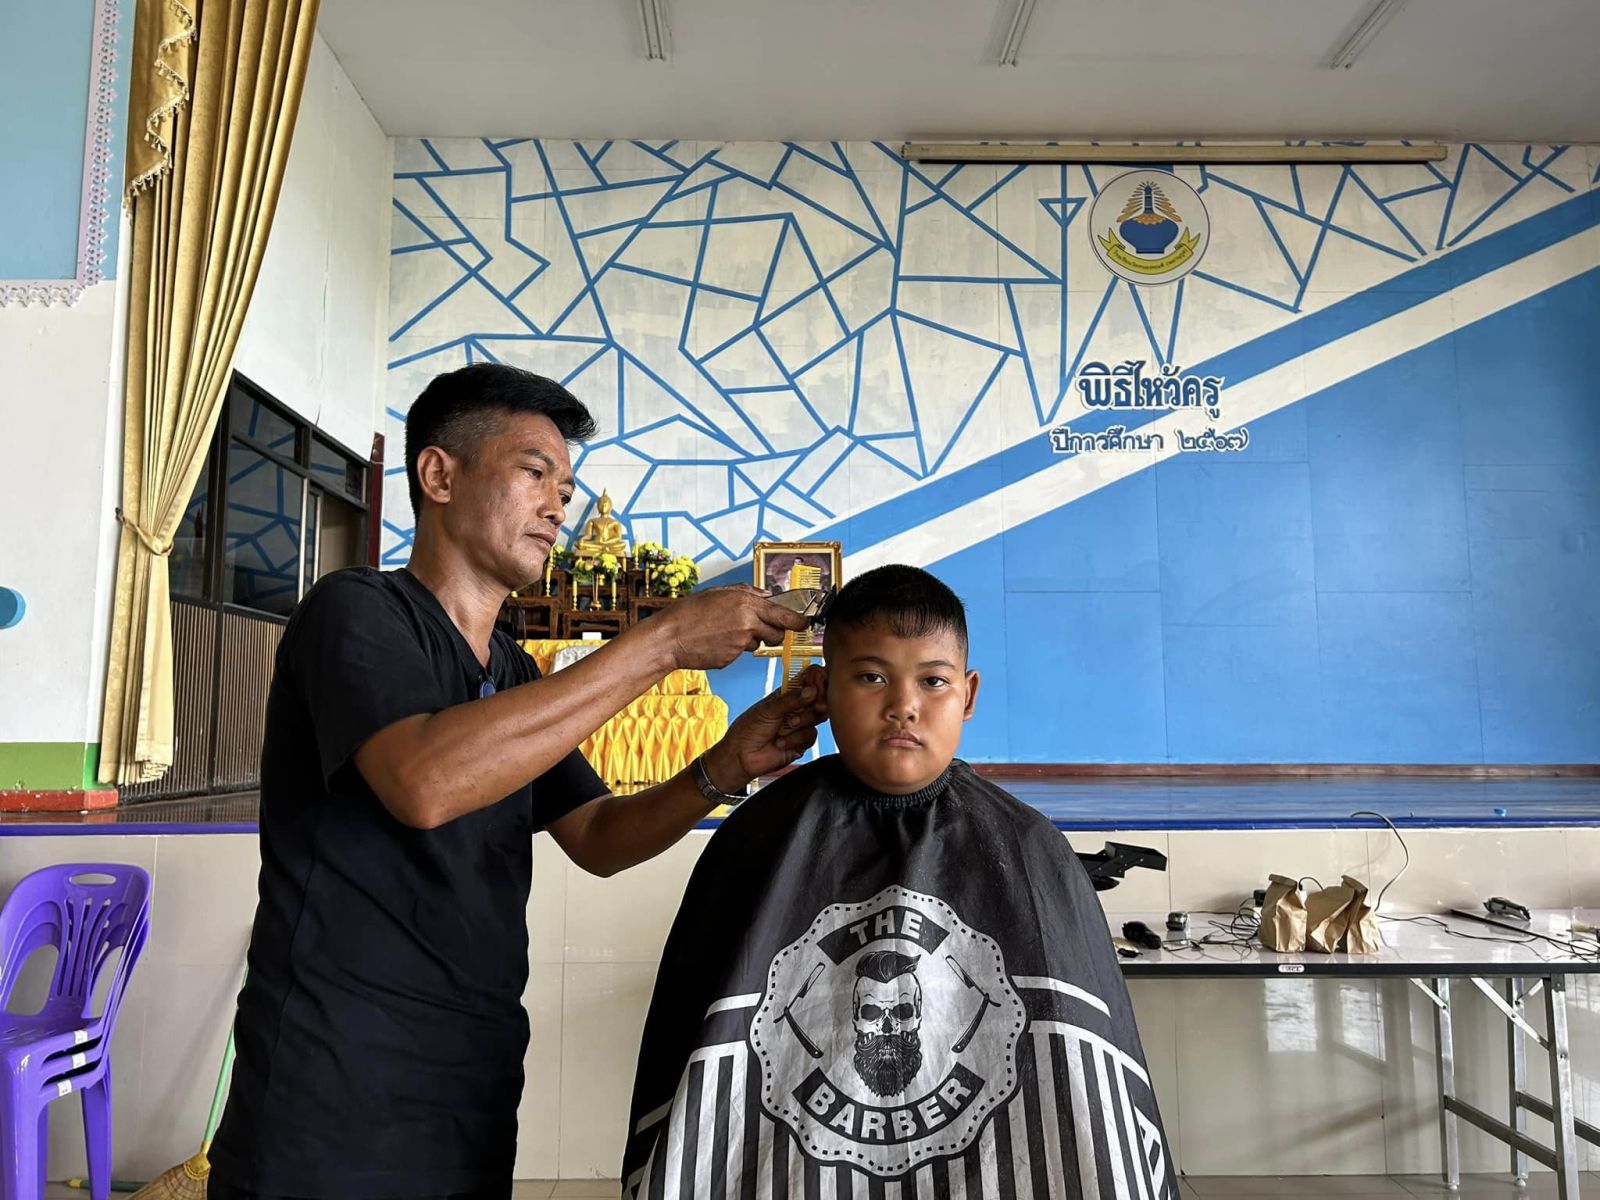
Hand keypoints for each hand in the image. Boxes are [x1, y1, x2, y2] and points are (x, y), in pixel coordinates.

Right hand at [656, 585, 810, 670]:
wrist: (669, 637)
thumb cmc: (690, 612)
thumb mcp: (719, 592)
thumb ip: (747, 592)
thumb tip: (767, 596)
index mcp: (747, 603)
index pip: (785, 616)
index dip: (798, 622)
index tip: (805, 623)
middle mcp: (748, 623)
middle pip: (777, 633)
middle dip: (774, 632)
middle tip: (759, 628)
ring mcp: (740, 643)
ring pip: (758, 644)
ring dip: (750, 639)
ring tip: (726, 631)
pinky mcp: (731, 659)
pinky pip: (740, 653)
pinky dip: (733, 648)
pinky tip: (716, 641)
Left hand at [704, 665, 828, 789]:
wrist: (741, 757)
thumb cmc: (748, 729)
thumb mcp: (768, 710)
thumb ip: (791, 700)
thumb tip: (812, 690)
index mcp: (786, 696)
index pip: (807, 683)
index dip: (816, 682)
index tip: (817, 686)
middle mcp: (795, 709)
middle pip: (818, 700)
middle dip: (816, 703)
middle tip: (814, 705)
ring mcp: (799, 726)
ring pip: (817, 718)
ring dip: (802, 722)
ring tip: (787, 726)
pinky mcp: (801, 743)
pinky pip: (810, 736)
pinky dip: (796, 739)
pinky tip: (781, 742)